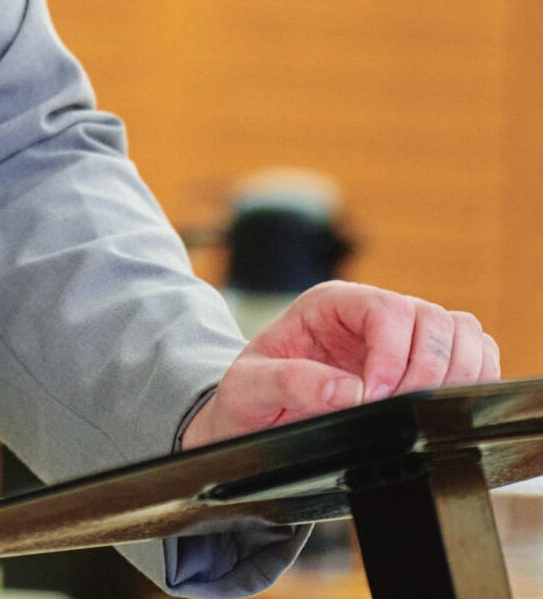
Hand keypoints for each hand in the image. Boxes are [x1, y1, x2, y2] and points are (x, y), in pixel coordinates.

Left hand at [180, 281, 501, 447]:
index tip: (376, 396)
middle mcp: (370, 314)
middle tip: (402, 409)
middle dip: (427, 368)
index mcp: (329, 305)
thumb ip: (288, 382)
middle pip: (432, 318)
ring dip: (456, 373)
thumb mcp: (248, 387)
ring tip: (422, 409)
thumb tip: (345, 390)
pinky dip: (473, 380)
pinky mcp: (421, 365)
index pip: (386, 308)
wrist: (257, 416)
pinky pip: (472, 357)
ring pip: (461, 332)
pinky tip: (443, 407)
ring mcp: (402, 338)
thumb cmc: (251, 395)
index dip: (392, 353)